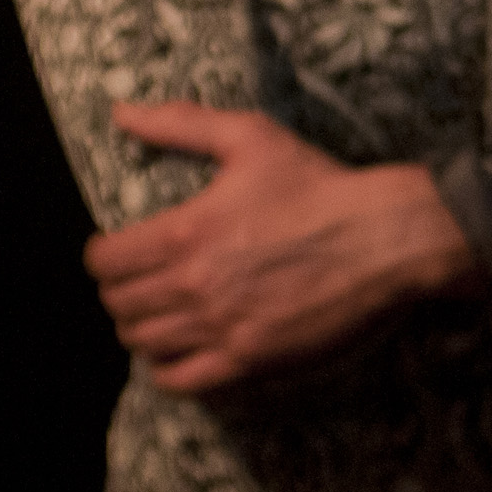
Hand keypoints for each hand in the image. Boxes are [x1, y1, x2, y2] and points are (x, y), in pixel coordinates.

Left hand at [88, 102, 477, 392]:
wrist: (388, 238)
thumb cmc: (322, 187)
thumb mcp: (253, 139)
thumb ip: (181, 124)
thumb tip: (120, 112)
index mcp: (187, 231)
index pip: (105, 261)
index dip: (103, 256)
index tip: (118, 252)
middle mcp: (195, 284)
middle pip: (118, 305)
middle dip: (121, 292)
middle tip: (142, 282)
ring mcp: (221, 327)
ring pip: (142, 342)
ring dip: (142, 328)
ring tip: (161, 314)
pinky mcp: (250, 359)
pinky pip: (180, 380)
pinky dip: (167, 369)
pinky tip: (179, 351)